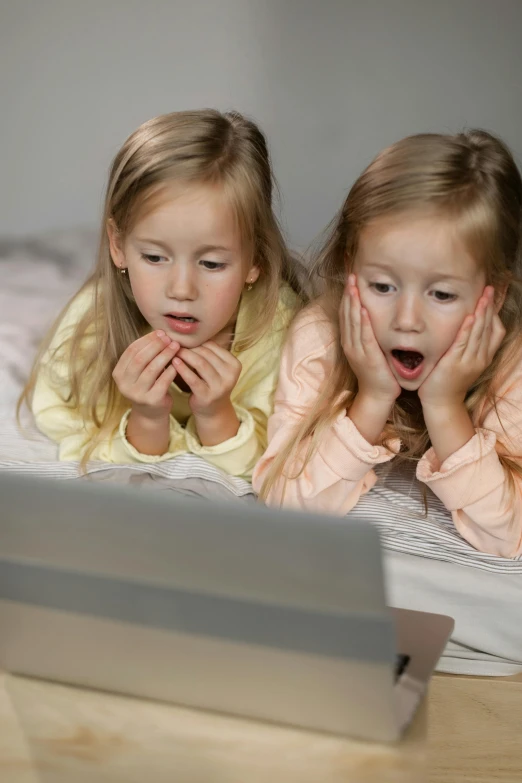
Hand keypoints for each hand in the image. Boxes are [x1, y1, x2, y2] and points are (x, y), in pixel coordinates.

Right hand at [112, 331, 179, 419]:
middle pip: (140, 358)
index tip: (160, 332)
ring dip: (165, 355)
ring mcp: (137, 393)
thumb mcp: (141, 370)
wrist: (151, 413)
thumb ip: (145, 354)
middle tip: (169, 338)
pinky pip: (163, 381)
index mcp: (119, 373)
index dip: (146, 339)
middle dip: (156, 346)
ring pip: (152, 369)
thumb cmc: (148, 385)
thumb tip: (160, 332)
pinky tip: (178, 362)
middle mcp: (124, 384)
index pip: (131, 350)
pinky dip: (171, 370)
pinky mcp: (151, 400)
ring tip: (176, 346)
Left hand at [173, 341, 241, 417]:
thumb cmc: (211, 384)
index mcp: (235, 364)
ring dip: (184, 355)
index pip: (213, 346)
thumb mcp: (216, 368)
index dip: (196, 342)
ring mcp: (220, 386)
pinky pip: (192, 378)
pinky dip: (182, 368)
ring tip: (172, 351)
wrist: (213, 410)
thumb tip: (188, 334)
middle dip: (189, 347)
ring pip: (200, 363)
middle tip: (174, 343)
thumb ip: (208, 353)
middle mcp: (230, 375)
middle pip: (206, 354)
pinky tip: (173, 362)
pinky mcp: (207, 395)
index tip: (183, 339)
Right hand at [340, 274, 400, 403]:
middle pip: (347, 315)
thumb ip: (370, 333)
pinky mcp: (367, 357)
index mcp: (350, 341)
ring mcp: (357, 351)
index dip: (348, 296)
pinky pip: (364, 337)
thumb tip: (374, 315)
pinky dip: (363, 323)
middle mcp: (350, 344)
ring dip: (353, 304)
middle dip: (349, 294)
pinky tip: (364, 310)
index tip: (351, 279)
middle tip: (351, 275)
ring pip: (353, 323)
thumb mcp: (370, 349)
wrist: (378, 395)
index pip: (346, 314)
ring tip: (354, 286)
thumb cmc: (378, 372)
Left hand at [418, 287, 504, 408]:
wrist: (442, 404)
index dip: (494, 314)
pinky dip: (467, 329)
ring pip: (479, 333)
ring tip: (483, 297)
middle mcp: (480, 359)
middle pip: (489, 328)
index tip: (490, 299)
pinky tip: (470, 317)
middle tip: (488, 289)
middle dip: (489, 308)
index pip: (496, 332)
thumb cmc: (449, 382)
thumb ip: (468, 348)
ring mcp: (469, 362)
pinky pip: (463, 343)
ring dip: (481, 313)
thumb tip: (467, 329)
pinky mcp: (455, 364)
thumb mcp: (465, 363)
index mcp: (484, 358)